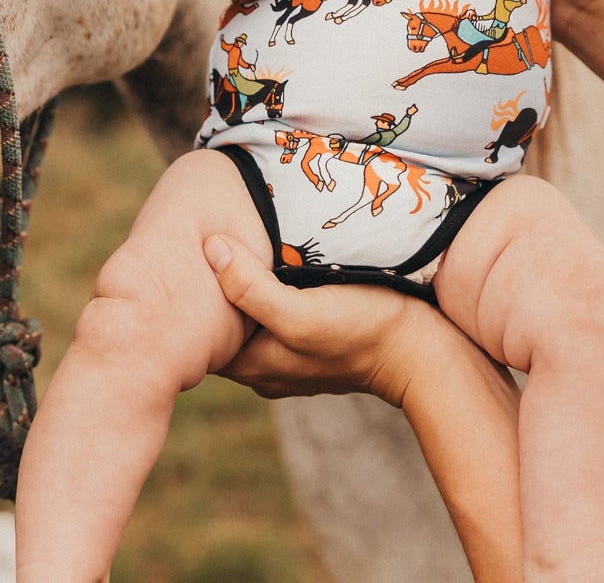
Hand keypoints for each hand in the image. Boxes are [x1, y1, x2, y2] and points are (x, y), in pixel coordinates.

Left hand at [206, 233, 439, 405]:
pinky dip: (269, 284)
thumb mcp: (299, 314)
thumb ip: (251, 289)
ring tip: (233, 239)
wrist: (423, 352)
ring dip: (244, 282)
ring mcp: (291, 353)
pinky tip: (274, 256)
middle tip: (203, 237)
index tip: (181, 255)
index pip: (201, 332)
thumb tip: (209, 249)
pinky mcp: (315, 336)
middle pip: (224, 321)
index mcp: (253, 366)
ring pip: (251, 313)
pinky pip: (277, 308)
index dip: (188, 297)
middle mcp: (266, 365)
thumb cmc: (360, 333)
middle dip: (212, 286)